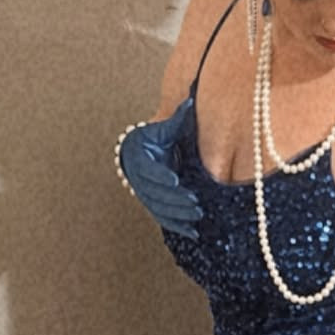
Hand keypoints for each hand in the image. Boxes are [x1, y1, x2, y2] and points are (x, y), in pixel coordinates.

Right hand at [115, 95, 201, 238]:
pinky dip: (178, 227)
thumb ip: (177, 119)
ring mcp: (144, 193)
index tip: (175, 180)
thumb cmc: (156, 138)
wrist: (142, 153)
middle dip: (174, 199)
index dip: (160, 176)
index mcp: (138, 157)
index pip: (148, 169)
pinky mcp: (153, 205)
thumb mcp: (165, 128)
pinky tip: (194, 233)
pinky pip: (163, 219)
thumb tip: (189, 101)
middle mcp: (137, 177)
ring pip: (158, 208)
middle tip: (194, 202)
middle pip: (154, 193)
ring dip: (177, 214)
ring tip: (197, 216)